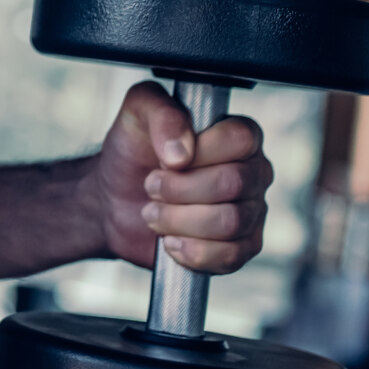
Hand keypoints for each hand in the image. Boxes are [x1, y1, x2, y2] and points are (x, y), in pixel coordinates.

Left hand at [88, 81, 272, 273]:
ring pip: (230, 222)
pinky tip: (170, 241)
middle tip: (151, 187)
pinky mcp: (242, 248)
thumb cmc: (133, 152)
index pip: (241, 139)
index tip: (166, 159)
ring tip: (153, 214)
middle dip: (179, 189)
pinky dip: (191, 251)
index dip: (200, 152)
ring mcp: (252, 212)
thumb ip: (161, 112)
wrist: (115, 200)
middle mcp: (253, 172)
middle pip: (233, 183)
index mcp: (239, 135)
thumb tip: (182, 151)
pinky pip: (230, 257)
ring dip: (178, 220)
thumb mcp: (137, 113)